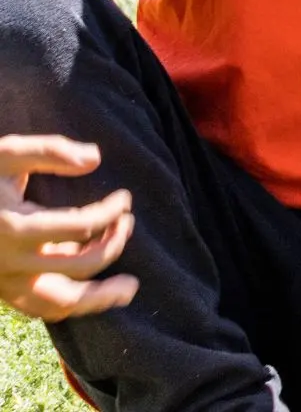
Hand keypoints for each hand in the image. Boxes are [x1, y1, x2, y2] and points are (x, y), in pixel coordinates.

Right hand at [0, 135, 137, 319]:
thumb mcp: (6, 154)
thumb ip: (50, 151)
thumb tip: (95, 158)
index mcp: (14, 226)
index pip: (81, 226)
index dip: (111, 212)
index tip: (124, 198)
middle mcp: (10, 261)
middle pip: (79, 267)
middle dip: (114, 244)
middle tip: (128, 223)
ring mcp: (5, 281)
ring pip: (59, 303)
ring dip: (99, 297)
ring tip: (129, 288)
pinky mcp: (2, 291)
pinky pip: (40, 308)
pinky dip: (70, 306)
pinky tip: (95, 295)